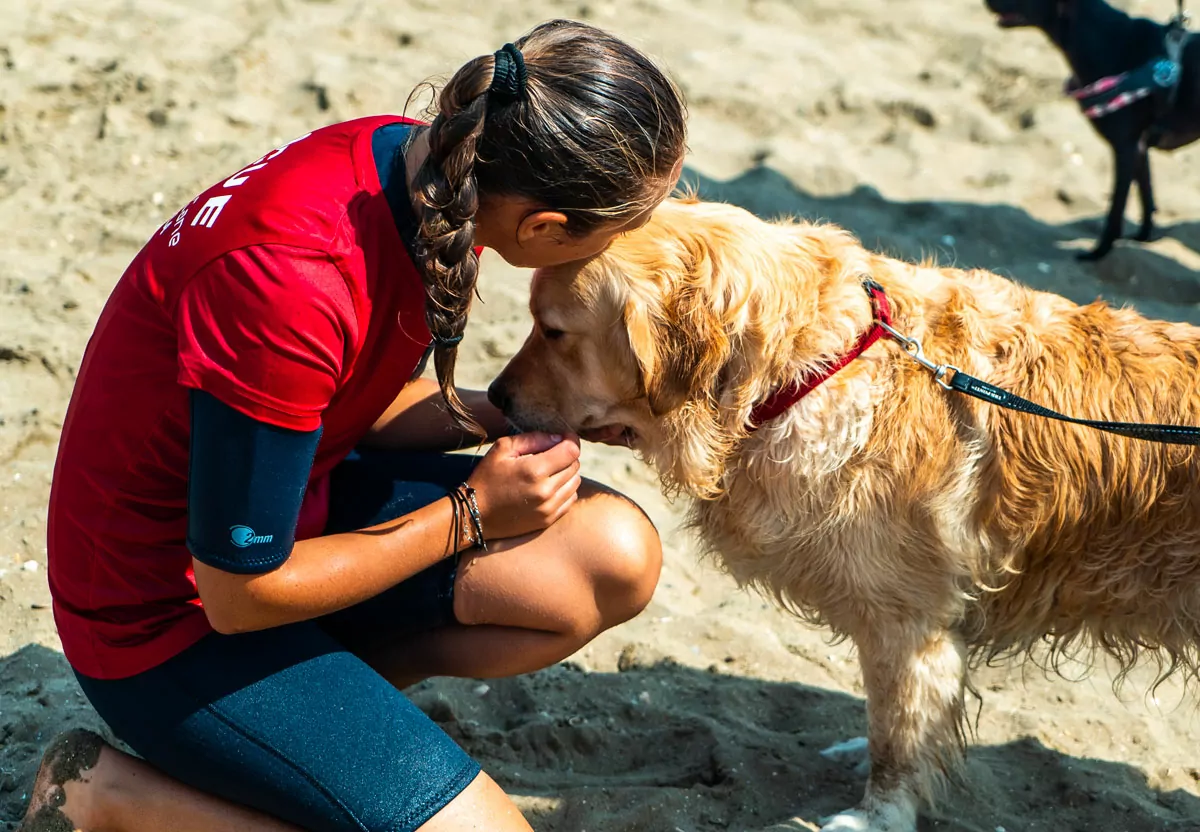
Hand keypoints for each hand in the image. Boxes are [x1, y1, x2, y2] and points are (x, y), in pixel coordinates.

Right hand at [466, 432, 581, 540]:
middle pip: (575, 466)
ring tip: (550, 470)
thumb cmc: (486, 478)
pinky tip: (550, 486)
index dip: (571, 440)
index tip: (564, 437)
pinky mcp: (548, 520)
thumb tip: (558, 438)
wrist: (475, 515)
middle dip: (567, 456)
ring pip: (575, 483)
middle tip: (552, 453)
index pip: (571, 451)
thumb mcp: (502, 449)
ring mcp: (548, 508)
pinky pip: (570, 499)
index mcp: (534, 470)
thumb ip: (533, 439)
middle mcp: (545, 491)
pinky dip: (565, 489)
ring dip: (567, 473)